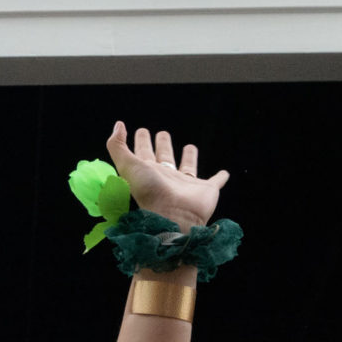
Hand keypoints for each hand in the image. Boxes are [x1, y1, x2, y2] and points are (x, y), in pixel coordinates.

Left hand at [105, 122, 224, 228]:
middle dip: (163, 144)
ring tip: (190, 147)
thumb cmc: (150, 192)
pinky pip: (215, 182)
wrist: (174, 216)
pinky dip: (220, 178)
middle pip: (165, 157)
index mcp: (149, 172)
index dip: (142, 141)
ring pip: (188, 167)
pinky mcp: (206, 189)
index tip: (142, 130)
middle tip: (163, 133)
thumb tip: (118, 125)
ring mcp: (187, 184)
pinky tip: (224, 174)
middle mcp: (167, 177)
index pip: (144, 152)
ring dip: (189, 158)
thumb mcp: (128, 166)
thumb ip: (118, 146)